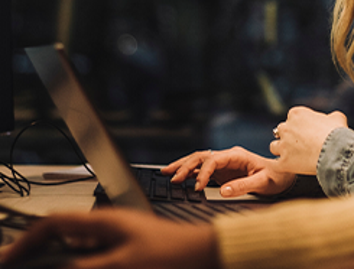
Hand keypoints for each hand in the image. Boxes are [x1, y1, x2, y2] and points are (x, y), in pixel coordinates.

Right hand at [0, 209, 216, 268]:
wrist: (202, 253)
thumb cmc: (170, 254)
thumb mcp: (121, 265)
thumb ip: (85, 266)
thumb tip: (57, 267)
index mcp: (104, 222)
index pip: (54, 224)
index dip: (27, 240)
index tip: (9, 258)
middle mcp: (108, 226)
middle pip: (61, 235)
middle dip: (39, 250)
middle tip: (20, 263)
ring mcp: (117, 236)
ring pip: (77, 246)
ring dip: (60, 256)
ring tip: (42, 262)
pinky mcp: (125, 248)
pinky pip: (93, 253)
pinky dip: (80, 260)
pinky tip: (77, 262)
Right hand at [161, 146, 295, 196]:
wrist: (283, 177)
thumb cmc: (275, 177)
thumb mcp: (263, 182)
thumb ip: (243, 186)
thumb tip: (223, 190)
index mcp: (237, 155)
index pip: (213, 160)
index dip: (203, 172)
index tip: (198, 187)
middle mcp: (228, 157)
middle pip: (202, 156)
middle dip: (185, 165)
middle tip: (172, 177)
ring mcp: (224, 163)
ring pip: (199, 160)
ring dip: (184, 166)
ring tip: (167, 172)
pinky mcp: (222, 172)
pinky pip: (202, 169)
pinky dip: (189, 172)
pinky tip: (179, 177)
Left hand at [270, 106, 347, 174]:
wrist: (335, 152)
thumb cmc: (337, 134)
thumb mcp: (337, 118)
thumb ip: (330, 116)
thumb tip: (331, 118)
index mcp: (297, 114)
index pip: (292, 118)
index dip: (300, 126)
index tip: (308, 133)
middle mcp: (286, 127)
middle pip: (282, 131)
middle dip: (289, 137)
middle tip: (301, 145)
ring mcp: (283, 145)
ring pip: (274, 146)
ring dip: (282, 150)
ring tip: (293, 156)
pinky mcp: (283, 162)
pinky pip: (275, 165)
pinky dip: (281, 166)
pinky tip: (288, 168)